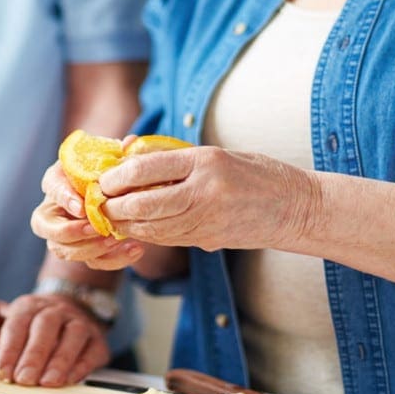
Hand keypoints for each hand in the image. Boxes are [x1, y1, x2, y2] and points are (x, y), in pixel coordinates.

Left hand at [0, 295, 110, 386]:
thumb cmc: (21, 325)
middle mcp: (55, 310)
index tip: (3, 373)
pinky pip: (92, 350)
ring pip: (73, 335)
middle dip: (34, 354)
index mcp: (26, 306)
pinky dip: (82, 366)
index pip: (17, 323)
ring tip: (47, 383)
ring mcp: (78, 323)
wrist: (63, 313)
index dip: (10, 349)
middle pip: (45, 326)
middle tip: (24, 380)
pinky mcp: (96, 341)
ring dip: (60, 359)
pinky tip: (69, 381)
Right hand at [30, 162, 146, 269]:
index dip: (64, 198)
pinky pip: (92, 262)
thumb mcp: (112, 156)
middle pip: (45, 227)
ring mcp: (65, 234)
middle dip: (69, 232)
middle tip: (96, 228)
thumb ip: (119, 152)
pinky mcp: (85, 250)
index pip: (52, 188)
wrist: (119, 190)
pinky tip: (136, 248)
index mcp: (58, 180)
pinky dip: (114, 260)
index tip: (81, 207)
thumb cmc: (109, 169)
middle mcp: (54, 208)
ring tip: (116, 239)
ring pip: (62, 250)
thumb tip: (130, 142)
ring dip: (89, 248)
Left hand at [99, 146, 320, 250]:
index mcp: (206, 161)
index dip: (118, 176)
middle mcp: (204, 191)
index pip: (148, 168)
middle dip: (115, 205)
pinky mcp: (208, 238)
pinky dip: (144, 233)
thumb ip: (176, 159)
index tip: (103, 180)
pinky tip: (132, 228)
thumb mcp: (217, 155)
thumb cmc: (256, 174)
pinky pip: (166, 238)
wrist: (296, 207)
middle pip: (143, 203)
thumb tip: (129, 157)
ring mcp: (206, 218)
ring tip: (108, 217)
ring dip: (124, 223)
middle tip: (99, 203)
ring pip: (151, 226)